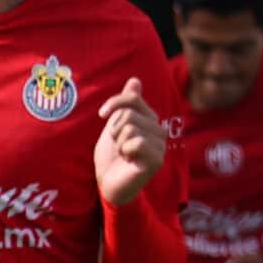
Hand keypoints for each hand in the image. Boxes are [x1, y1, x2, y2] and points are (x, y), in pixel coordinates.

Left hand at [93, 76, 166, 205]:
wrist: (109, 182)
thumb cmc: (112, 155)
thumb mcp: (114, 125)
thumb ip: (126, 104)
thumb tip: (135, 80)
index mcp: (149, 119)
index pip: (132, 98)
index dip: (114, 103)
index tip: (102, 114)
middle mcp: (159, 129)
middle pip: (128, 114)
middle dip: (114, 130)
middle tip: (118, 144)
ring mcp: (160, 145)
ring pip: (130, 127)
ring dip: (119, 142)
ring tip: (124, 153)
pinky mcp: (157, 159)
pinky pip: (136, 142)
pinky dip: (125, 150)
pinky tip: (129, 160)